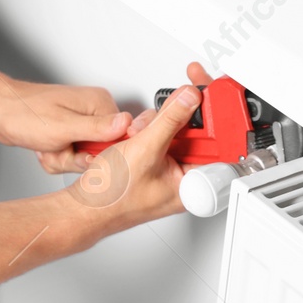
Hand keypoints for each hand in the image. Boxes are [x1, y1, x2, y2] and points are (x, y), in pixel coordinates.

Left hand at [0, 75, 132, 171]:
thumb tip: (128, 123)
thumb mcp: (63, 127)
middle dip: (76, 160)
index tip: (82, 156)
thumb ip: (97, 129)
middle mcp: (94, 112)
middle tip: (58, 149)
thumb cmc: (23, 113)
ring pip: (85, 159)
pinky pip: (72, 157)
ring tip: (48, 147)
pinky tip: (45, 148)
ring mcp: (82, 123)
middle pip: (102, 154)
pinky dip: (57, 158)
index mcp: (99, 104)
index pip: (122, 140)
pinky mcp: (70, 132)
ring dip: (63, 160)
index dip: (101, 156)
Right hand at [64, 73, 205, 225]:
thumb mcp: (144, 151)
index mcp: (191, 183)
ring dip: (154, 124)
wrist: (84, 206)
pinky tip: (131, 136)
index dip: (216, 118)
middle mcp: (181, 178)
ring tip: (136, 133)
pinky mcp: (150, 162)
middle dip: (176, 117)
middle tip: (173, 101)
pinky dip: (144, 130)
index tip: (210, 95)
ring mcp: (165, 170)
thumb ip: (170, 120)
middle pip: (194, 134)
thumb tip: (189, 99)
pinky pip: (156, 137)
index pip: (218, 145)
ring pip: (173, 132)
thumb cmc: (112, 198)